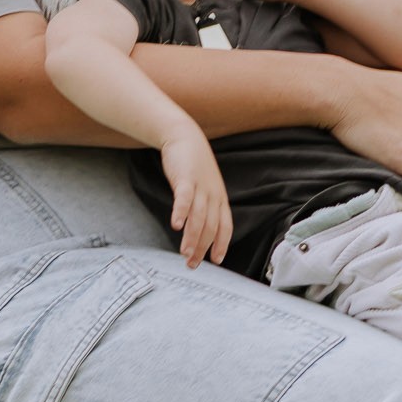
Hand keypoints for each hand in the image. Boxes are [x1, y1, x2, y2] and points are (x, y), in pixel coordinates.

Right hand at [160, 123, 232, 267]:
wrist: (185, 137)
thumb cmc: (193, 167)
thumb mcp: (205, 187)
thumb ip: (204, 206)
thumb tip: (198, 229)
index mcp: (219, 199)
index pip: (225, 226)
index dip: (221, 244)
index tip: (216, 261)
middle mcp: (213, 195)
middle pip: (210, 226)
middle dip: (202, 248)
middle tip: (192, 264)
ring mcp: (200, 187)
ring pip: (199, 217)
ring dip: (192, 237)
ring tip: (184, 253)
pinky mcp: (185, 178)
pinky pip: (184, 198)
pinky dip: (181, 212)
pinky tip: (176, 225)